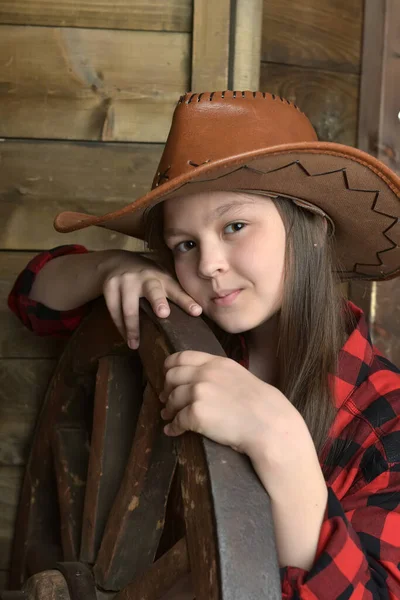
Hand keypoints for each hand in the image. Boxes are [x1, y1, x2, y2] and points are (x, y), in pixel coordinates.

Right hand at [101, 252, 201, 348]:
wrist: (116, 262)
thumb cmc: (147, 277)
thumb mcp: (161, 280)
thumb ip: (175, 294)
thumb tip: (197, 314)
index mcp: (162, 278)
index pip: (177, 290)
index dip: (186, 301)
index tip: (197, 312)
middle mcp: (145, 277)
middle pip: (152, 290)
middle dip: (158, 301)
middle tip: (163, 313)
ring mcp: (126, 281)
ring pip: (129, 308)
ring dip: (132, 328)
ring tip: (135, 345)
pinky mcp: (110, 288)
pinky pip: (114, 311)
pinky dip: (120, 326)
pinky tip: (125, 337)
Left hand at [160, 351, 302, 462]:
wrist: (268, 423)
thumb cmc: (259, 404)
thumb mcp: (238, 376)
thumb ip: (217, 373)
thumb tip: (199, 381)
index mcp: (216, 363)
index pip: (182, 357)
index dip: (169, 366)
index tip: (167, 374)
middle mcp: (204, 374)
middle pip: (172, 377)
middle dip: (166, 388)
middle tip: (166, 399)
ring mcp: (199, 393)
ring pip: (172, 399)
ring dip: (168, 409)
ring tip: (169, 417)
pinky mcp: (196, 414)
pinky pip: (177, 421)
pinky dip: (173, 427)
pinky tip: (172, 431)